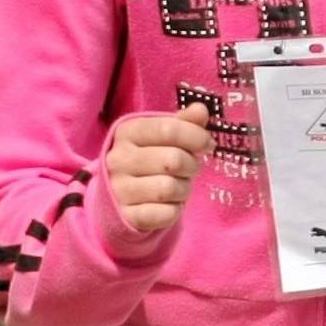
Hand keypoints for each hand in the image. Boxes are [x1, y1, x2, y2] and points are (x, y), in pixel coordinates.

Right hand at [105, 102, 212, 237]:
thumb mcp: (162, 136)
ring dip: (183, 189)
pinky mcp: (127, 215)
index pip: (169, 129)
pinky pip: (166, 213)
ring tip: (176, 186)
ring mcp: (119, 188)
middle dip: (191, 166)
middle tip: (188, 169)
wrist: (118, 196)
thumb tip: (201, 110)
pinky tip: (167, 204)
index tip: (207, 144)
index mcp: (127, 132)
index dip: (196, 136)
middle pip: (174, 160)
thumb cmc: (148, 158)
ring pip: (170, 188)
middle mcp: (118, 159)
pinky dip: (174, 210)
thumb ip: (183, 122)